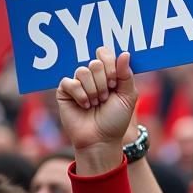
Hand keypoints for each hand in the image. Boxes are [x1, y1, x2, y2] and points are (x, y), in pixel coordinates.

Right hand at [56, 48, 137, 173]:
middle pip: (95, 62)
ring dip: (93, 91)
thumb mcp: (128, 97)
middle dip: (103, 82)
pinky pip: (70, 82)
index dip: (110, 66)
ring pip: (82, 71)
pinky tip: (84, 106)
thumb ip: (126, 75)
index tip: (114, 83)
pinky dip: (81, 96)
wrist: (101, 139)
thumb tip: (125, 53)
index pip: (105, 53)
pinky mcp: (65, 91)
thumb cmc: (116, 119)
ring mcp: (78, 82)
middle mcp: (92, 76)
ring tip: (96, 103)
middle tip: (105, 97)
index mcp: (108, 74)